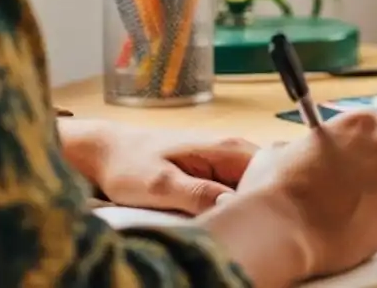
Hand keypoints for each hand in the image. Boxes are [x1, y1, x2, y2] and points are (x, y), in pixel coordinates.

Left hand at [61, 119, 258, 213]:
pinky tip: (215, 219)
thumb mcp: (160, 185)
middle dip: (255, 207)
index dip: (265, 201)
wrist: (106, 153)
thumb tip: (232, 205)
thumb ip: (197, 194)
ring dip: (240, 209)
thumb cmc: (128, 164)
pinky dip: (228, 208)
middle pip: (264, 184)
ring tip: (223, 224)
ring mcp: (223, 162)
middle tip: (236, 228)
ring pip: (249, 191)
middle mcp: (232, 151)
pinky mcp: (213, 173)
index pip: (271, 175)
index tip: (248, 222)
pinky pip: (233, 192)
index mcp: (227, 148)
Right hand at [230, 110, 376, 277]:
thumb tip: (298, 156)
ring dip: (373, 196)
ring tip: (341, 211)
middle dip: (373, 168)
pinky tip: (342, 231)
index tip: (355, 149)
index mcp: (362, 126)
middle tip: (345, 183)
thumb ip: (301, 148)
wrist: (282, 235)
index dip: (368, 138)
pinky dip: (368, 224)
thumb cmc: (277, 187)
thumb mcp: (278, 152)